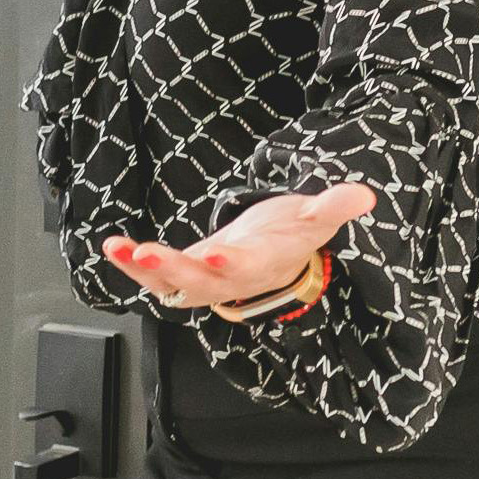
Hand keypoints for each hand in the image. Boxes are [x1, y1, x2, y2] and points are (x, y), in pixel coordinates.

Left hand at [102, 183, 375, 314]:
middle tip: (149, 251)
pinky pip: (152, 275)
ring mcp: (201, 281)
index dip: (231, 264)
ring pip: (168, 284)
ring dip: (140, 268)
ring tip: (118, 248)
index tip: (217, 255)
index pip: (246, 268)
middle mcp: (228, 280)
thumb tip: (364, 195)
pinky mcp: (180, 274)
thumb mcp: (314, 218)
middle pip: (199, 282)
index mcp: (261, 264)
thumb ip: (333, 207)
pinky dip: (132, 262)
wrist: (270, 258)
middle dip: (173, 268)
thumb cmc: (290, 235)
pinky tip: (113, 245)